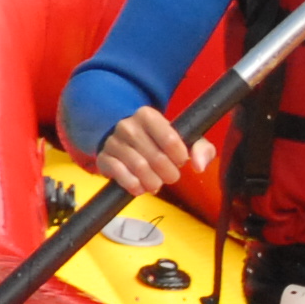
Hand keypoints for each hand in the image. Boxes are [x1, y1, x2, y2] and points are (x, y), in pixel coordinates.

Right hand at [92, 106, 206, 200]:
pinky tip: (141, 188)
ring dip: (153, 182)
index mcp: (148, 115)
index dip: (179, 156)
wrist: (125, 141)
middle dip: (169, 173)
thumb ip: (200, 148)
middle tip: (171, 177)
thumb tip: (199, 166)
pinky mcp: (104, 158)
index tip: (181, 161)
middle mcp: (127, 126)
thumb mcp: (183, 139)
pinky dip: (134, 185)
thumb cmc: (159, 140)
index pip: (169, 138)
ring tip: (157, 184)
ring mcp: (113, 142)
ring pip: (139, 167)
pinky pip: (119, 174)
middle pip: (156, 157)